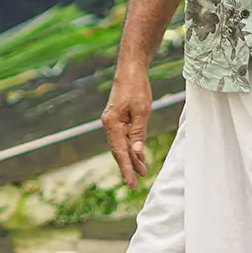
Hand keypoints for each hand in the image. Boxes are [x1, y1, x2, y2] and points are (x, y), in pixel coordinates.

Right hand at [101, 68, 152, 187]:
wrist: (131, 69)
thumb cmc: (136, 87)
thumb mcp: (142, 110)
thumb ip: (139, 132)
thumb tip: (137, 151)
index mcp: (112, 123)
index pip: (120, 151)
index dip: (126, 168)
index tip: (131, 183)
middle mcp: (109, 124)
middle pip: (118, 150)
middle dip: (128, 166)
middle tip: (135, 183)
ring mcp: (113, 121)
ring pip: (122, 144)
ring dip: (132, 157)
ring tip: (142, 171)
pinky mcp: (118, 118)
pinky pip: (124, 136)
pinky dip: (132, 146)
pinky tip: (139, 154)